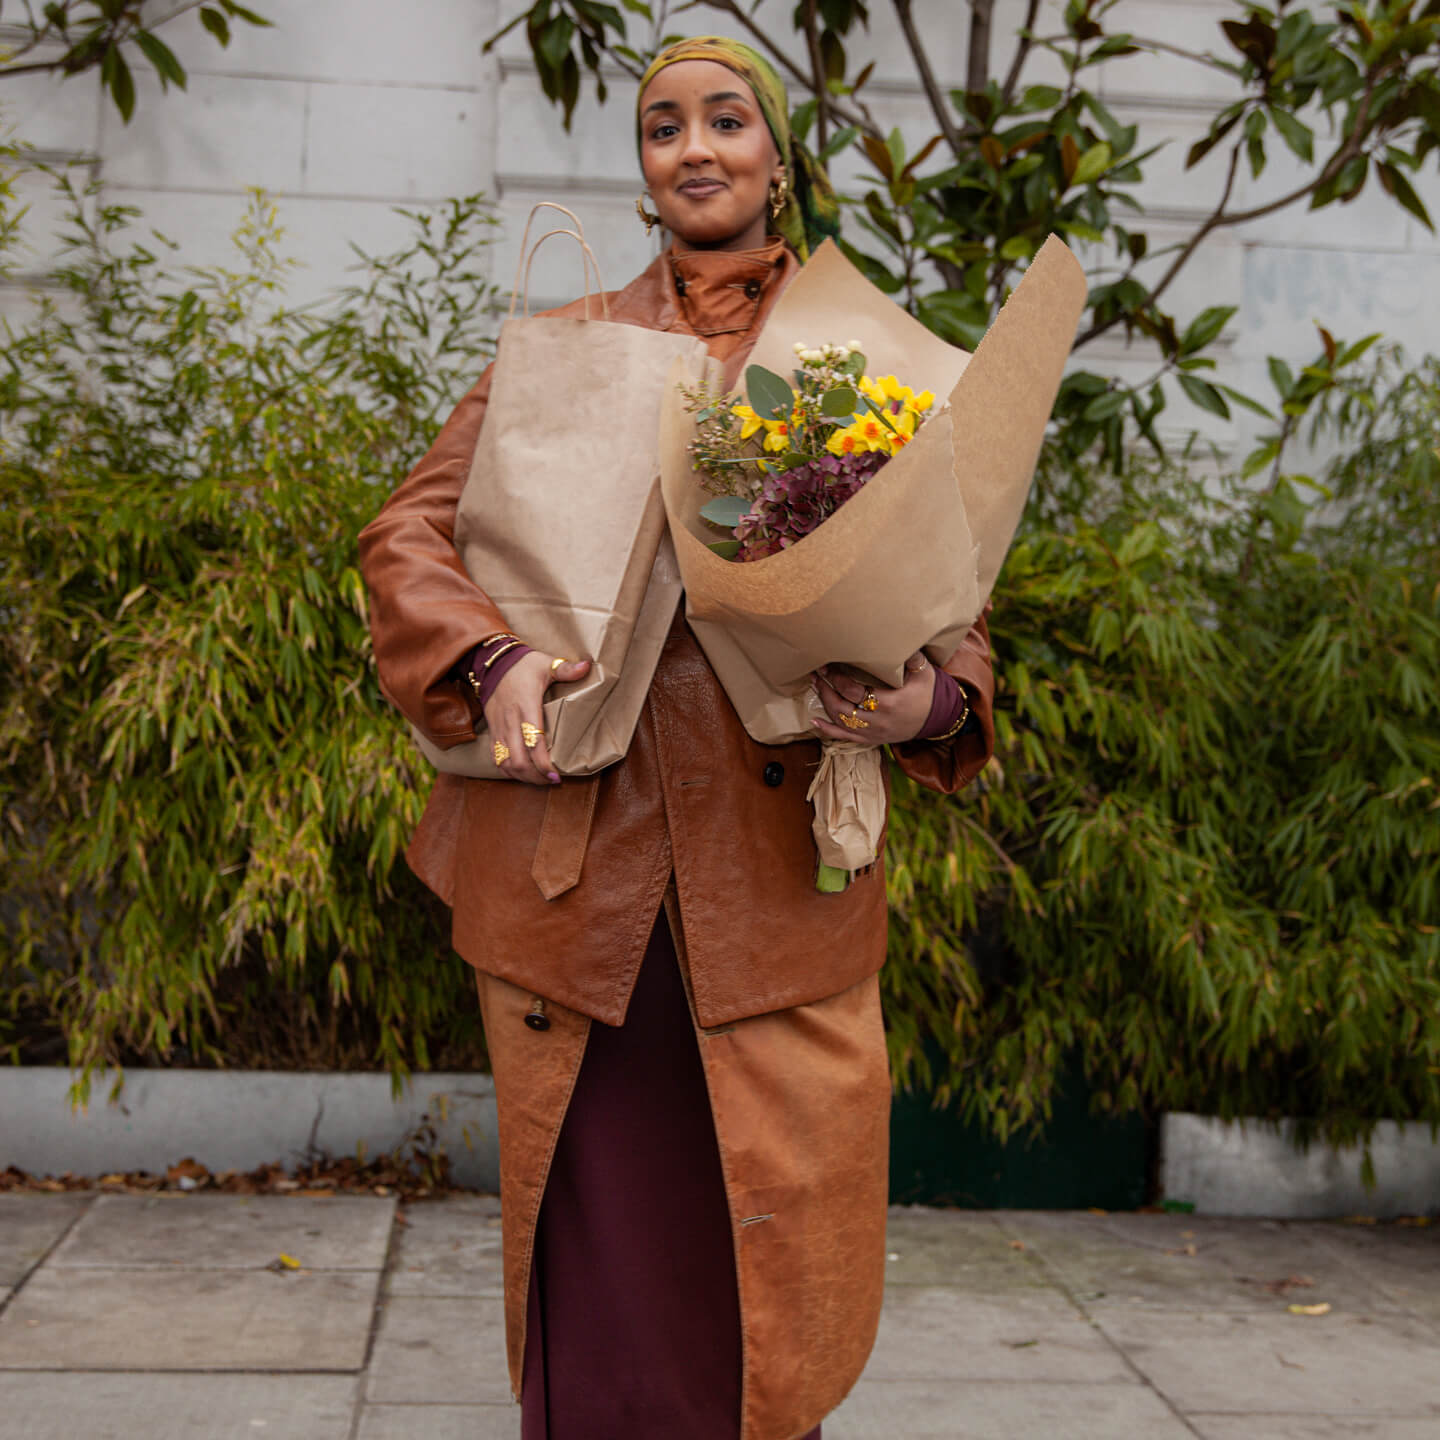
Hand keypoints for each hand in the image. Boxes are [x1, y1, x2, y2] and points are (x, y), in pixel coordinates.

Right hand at [483, 651, 591, 784]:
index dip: (543, 764)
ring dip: (523, 776)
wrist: (492, 663)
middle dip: (535, 776)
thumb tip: (588, 666)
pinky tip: (523, 773)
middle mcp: (510, 721)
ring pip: (505, 763)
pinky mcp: (492, 731)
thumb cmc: (523, 665)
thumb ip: (566, 669)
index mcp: (526, 706)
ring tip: (540, 780)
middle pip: (518, 760)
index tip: (556, 775)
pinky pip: (496, 758)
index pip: (533, 743)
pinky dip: (509, 770)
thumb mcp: (545, 664)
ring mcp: (499, 728)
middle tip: (552, 780)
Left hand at [810, 653, 934, 745]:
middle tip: (817, 674)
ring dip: (825, 704)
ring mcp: (873, 732)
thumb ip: (911, 657)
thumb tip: (900, 639)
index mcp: (888, 703)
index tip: (828, 666)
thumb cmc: (928, 692)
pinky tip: (815, 720)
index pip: (854, 691)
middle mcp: (878, 720)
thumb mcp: (924, 672)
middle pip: (842, 708)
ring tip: (816, 686)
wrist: (937, 719)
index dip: (837, 679)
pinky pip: (846, 738)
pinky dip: (828, 730)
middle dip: (826, 690)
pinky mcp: (871, 739)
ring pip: (841, 722)